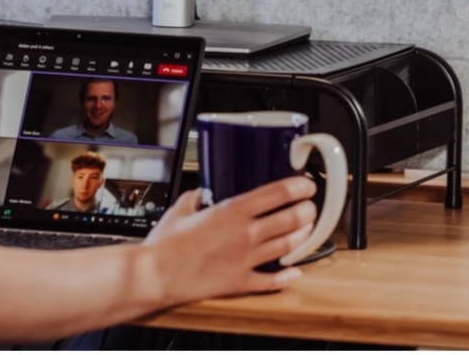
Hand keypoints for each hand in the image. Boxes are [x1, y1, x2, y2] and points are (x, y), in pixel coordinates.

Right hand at [139, 176, 317, 305]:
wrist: (157, 274)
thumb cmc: (165, 244)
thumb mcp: (179, 210)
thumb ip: (194, 198)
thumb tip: (199, 193)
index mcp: (231, 212)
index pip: (275, 194)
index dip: (297, 188)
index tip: (306, 186)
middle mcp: (245, 234)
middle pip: (289, 219)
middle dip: (306, 212)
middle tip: (311, 208)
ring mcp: (247, 259)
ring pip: (287, 247)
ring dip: (303, 238)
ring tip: (308, 231)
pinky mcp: (241, 282)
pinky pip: (271, 281)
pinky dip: (287, 277)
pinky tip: (295, 272)